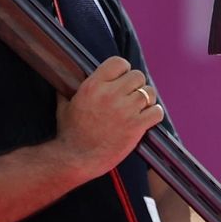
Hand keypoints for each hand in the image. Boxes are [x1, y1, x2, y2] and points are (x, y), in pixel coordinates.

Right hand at [55, 56, 163, 179]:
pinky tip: (148, 118)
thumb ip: (67, 91)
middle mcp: (111, 94)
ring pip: (149, 92)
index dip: (124, 70)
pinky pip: (157, 112)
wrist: (76, 158)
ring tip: (141, 107)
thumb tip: (64, 82)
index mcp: (93, 85)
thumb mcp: (64, 106)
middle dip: (137, 85)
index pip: (119, 62)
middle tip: (132, 96)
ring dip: (147, 100)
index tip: (123, 79)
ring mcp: (125, 110)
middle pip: (138, 76)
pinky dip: (155, 114)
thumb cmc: (69, 134)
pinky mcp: (136, 126)